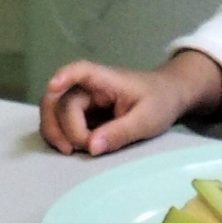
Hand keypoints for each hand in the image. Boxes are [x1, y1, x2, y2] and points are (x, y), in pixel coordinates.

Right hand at [41, 51, 221, 156]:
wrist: (168, 96)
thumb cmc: (160, 102)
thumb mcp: (147, 120)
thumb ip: (120, 132)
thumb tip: (92, 147)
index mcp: (106, 80)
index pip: (81, 71)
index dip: (64, 76)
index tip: (54, 86)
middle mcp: (89, 87)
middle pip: (59, 100)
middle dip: (60, 126)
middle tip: (72, 150)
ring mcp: (83, 101)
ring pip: (54, 111)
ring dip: (54, 132)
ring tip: (71, 152)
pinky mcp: (82, 114)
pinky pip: (60, 122)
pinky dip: (60, 136)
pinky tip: (71, 149)